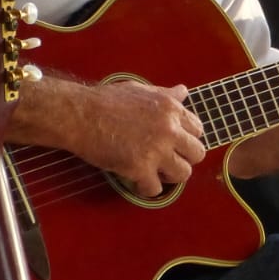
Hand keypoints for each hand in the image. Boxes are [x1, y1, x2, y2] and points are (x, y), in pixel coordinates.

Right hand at [69, 78, 205, 198]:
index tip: (175, 143)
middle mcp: (169, 129)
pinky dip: (147, 188)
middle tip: (168, 160)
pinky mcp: (140, 168)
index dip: (186, 138)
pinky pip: (155, 189)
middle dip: (184, 158)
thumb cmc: (105, 100)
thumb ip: (165, 95)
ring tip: (155, 172)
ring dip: (170, 175)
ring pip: (183, 174)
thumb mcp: (140, 90)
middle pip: (197, 153)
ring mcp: (156, 150)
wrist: (80, 115)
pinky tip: (138, 182)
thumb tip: (183, 92)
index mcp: (170, 108)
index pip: (198, 129)